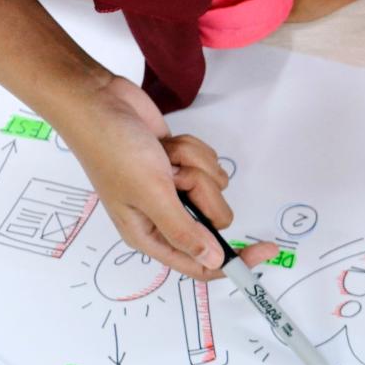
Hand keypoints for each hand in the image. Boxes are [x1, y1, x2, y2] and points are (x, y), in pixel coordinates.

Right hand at [59, 77, 277, 278]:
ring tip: (163, 157)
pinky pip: (209, 164)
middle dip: (202, 192)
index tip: (265, 251)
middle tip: (175, 176)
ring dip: (194, 165)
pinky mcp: (181, 165)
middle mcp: (163, 215)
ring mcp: (173, 188)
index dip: (234, 261)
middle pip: (215, 220)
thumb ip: (183, 230)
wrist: (99, 101)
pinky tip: (166, 144)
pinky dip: (192, 150)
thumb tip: (213, 261)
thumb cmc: (112, 149)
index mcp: (149, 234)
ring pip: (215, 187)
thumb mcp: (151, 194)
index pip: (200, 263)